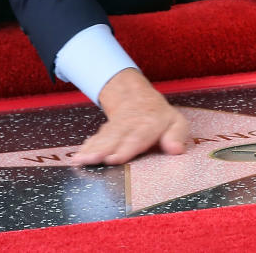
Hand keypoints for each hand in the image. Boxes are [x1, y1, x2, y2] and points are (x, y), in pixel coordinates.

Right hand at [72, 68, 188, 165]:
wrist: (135, 96)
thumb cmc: (158, 116)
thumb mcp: (176, 122)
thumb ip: (177, 135)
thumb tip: (176, 148)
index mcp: (149, 125)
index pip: (137, 138)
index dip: (126, 148)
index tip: (114, 158)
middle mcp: (130, 126)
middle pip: (115, 139)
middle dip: (102, 150)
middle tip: (90, 160)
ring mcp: (116, 128)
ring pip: (103, 138)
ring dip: (91, 149)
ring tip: (80, 159)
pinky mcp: (106, 131)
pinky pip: (96, 138)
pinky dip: (86, 146)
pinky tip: (78, 155)